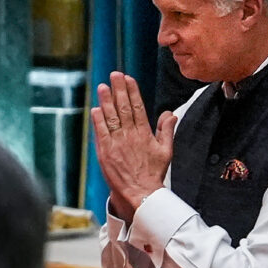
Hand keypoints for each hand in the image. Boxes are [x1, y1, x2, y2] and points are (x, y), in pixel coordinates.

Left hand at [90, 72, 174, 219]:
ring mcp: (117, 143)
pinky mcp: (105, 152)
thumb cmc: (153, 173)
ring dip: (106, 101)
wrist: (141, 193)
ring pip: (111, 118)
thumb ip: (167, 130)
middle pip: (124, 108)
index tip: (128, 78)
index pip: (138, 107)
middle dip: (119, 89)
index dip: (132, 91)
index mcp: (144, 133)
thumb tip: (170, 113)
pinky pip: (101, 133)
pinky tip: (96, 109)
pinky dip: (98, 120)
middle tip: (114, 74)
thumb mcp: (166, 151)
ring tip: (103, 86)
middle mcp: (130, 136)